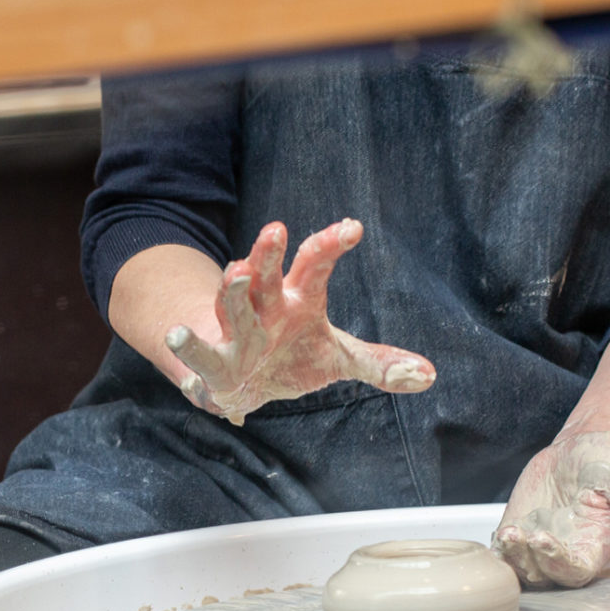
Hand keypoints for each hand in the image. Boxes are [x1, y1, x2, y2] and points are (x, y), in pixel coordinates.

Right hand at [166, 218, 435, 424]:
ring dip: (230, 289)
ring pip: (232, 304)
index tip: (352, 228)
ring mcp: (237, 331)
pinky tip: (178, 336)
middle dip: (268, 253)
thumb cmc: (292, 357)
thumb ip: (379, 363)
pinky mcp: (215, 361)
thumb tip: (430, 375)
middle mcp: (264, 306)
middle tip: (276, 229)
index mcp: (297, 299)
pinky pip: (200, 353)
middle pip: (266, 273)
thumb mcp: (338, 359)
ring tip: (234, 273)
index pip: (314, 264)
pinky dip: (190, 346)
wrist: (244, 382)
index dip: (330, 245)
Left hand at [492, 431, 609, 587]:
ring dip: (511, 557)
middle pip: (543, 575)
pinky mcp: (519, 529)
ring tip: (508, 535)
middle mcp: (565, 552)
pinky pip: (505, 550)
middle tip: (519, 537)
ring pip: (521, 567)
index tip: (544, 540)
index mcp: (593, 549)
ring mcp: (539, 542)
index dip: (557, 563)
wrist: (582, 447)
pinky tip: (500, 535)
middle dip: (528, 560)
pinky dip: (499, 549)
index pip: (573, 572)